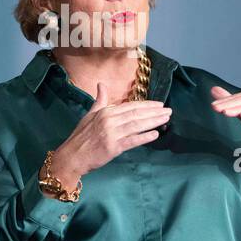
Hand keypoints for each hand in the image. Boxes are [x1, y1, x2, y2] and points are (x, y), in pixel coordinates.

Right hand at [47, 83, 171, 187]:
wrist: (72, 156)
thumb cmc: (81, 137)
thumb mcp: (89, 115)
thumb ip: (100, 100)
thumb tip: (101, 84)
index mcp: (105, 112)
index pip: (130, 106)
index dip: (146, 105)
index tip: (159, 104)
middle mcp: (109, 121)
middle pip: (136, 114)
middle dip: (154, 112)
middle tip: (169, 110)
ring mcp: (111, 134)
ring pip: (136, 125)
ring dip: (153, 122)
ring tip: (166, 119)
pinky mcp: (113, 147)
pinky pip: (132, 141)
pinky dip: (144, 137)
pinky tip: (155, 135)